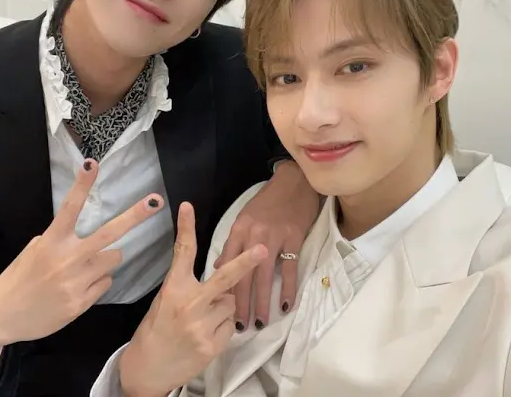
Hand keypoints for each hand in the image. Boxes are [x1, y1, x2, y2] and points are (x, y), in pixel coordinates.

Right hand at [0, 159, 162, 352]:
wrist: (2, 316)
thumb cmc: (20, 277)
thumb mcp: (35, 250)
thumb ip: (60, 239)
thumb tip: (84, 235)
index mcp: (52, 241)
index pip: (69, 207)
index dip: (82, 185)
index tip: (92, 164)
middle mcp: (67, 259)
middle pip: (109, 233)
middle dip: (135, 216)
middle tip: (155, 201)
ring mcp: (77, 281)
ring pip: (114, 258)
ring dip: (106, 259)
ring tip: (85, 268)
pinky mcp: (82, 302)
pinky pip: (105, 283)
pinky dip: (97, 282)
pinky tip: (78, 288)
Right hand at [119, 202, 267, 396]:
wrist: (146, 370)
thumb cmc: (154, 330)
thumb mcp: (164, 300)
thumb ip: (188, 286)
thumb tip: (219, 274)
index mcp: (173, 289)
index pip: (182, 252)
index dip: (186, 227)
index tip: (188, 206)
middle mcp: (189, 304)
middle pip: (225, 278)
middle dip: (246, 262)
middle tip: (263, 248)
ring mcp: (202, 326)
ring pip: (230, 303)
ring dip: (224, 306)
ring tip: (204, 318)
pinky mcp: (212, 345)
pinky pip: (230, 326)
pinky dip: (223, 326)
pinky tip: (206, 334)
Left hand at [215, 160, 319, 329]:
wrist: (293, 183)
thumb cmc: (268, 202)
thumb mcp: (244, 218)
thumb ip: (232, 243)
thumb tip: (217, 266)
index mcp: (238, 231)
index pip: (227, 265)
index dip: (223, 289)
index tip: (219, 310)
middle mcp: (253, 236)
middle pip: (243, 275)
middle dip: (240, 303)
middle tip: (239, 326)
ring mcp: (274, 238)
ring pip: (264, 277)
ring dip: (262, 302)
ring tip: (260, 322)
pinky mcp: (293, 239)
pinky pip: (289, 270)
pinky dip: (287, 290)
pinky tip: (285, 306)